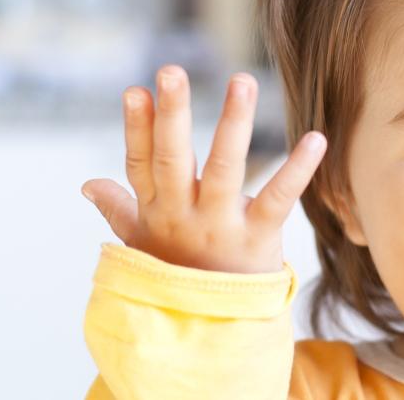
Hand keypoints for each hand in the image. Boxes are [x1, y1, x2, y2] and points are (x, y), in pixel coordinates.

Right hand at [81, 65, 326, 272]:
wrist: (214, 332)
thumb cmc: (179, 277)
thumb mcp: (142, 246)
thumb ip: (120, 209)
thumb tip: (87, 183)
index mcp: (156, 211)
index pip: (140, 164)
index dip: (137, 128)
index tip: (135, 90)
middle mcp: (184, 215)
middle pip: (172, 160)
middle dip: (170, 116)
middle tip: (172, 71)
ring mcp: (221, 226)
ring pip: (224, 169)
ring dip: (232, 124)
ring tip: (243, 80)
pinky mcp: (259, 237)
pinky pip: (278, 199)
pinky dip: (298, 170)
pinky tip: (316, 138)